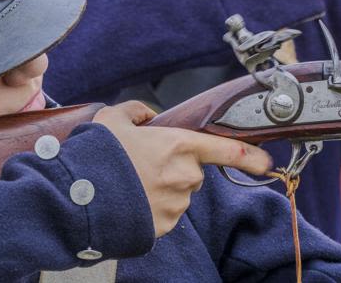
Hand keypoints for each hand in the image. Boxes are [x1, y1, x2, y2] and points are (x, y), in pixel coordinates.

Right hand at [93, 102, 272, 236]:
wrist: (75, 197)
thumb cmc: (97, 156)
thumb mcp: (114, 118)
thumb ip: (137, 112)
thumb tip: (149, 116)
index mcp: (180, 146)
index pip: (228, 151)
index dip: (251, 156)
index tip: (266, 161)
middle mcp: (184, 177)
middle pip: (192, 173)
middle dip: (175, 169)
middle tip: (143, 166)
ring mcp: (175, 205)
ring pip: (178, 195)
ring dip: (162, 190)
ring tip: (131, 184)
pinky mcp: (162, 228)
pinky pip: (164, 215)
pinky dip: (151, 209)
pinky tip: (130, 201)